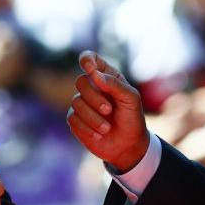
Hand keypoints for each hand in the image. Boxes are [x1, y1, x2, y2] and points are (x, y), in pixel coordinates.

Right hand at [67, 50, 148, 172]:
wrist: (128, 146)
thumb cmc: (132, 118)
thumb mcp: (131, 99)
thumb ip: (115, 84)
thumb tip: (95, 74)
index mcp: (106, 76)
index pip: (90, 59)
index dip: (87, 60)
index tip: (90, 68)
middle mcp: (92, 87)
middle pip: (80, 81)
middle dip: (94, 97)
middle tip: (109, 110)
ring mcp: (82, 103)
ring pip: (76, 102)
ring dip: (93, 117)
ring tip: (107, 128)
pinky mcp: (75, 119)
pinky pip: (72, 118)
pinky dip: (87, 128)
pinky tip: (99, 135)